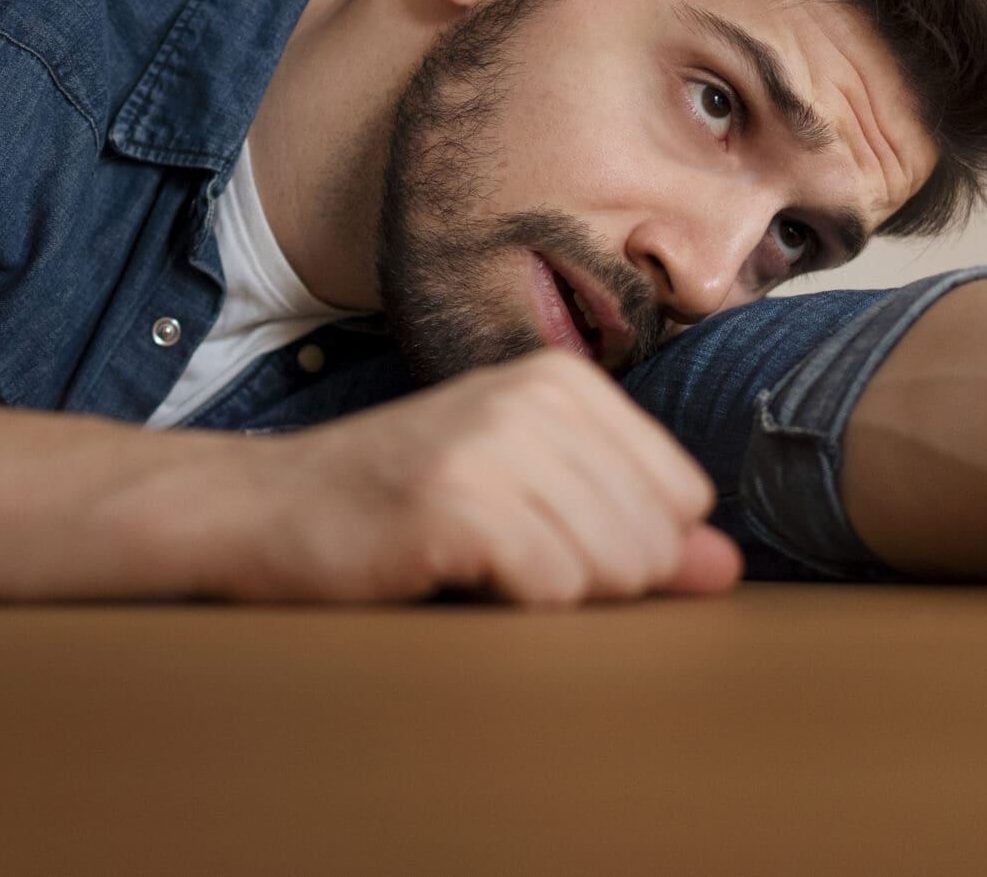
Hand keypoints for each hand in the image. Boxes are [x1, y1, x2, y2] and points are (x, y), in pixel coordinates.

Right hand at [214, 349, 742, 606]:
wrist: (262, 511)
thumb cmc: (397, 507)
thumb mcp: (525, 498)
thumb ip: (632, 528)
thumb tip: (724, 568)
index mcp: (562, 380)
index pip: (680, 497)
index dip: (622, 545)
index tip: (537, 530)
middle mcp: (535, 395)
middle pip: (652, 540)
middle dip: (588, 578)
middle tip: (497, 554)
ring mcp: (493, 443)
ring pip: (610, 568)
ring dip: (545, 595)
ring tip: (473, 562)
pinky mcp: (454, 502)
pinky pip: (550, 592)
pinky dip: (507, 607)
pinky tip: (450, 574)